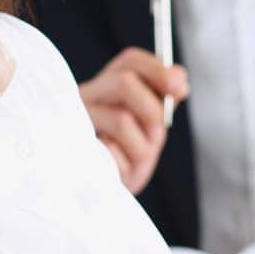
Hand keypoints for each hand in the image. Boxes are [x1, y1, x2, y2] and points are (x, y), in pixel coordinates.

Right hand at [78, 48, 187, 193]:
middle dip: (152, 109)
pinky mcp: (73, 151)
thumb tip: (180, 81)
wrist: (105, 192)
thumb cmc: (129, 153)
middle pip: (124, 82)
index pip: (130, 61)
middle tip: (159, 132)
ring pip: (121, 120)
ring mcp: (75, 122)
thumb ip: (164, 100)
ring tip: (138, 157)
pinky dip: (126, 165)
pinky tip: (119, 170)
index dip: (158, 70)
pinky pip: (111, 153)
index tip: (180, 88)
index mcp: (106, 86)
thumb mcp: (150, 124)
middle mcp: (86, 98)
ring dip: (142, 145)